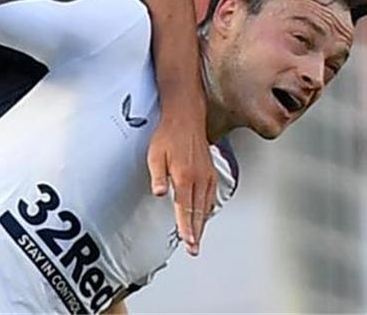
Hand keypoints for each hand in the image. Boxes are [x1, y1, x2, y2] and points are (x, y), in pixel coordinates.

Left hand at [147, 112, 216, 255]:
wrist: (185, 118)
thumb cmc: (168, 135)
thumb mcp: (155, 155)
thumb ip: (158, 176)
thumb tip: (158, 194)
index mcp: (184, 176)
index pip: (185, 209)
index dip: (187, 228)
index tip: (188, 242)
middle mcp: (199, 178)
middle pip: (198, 212)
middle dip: (196, 233)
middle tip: (193, 249)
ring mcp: (207, 175)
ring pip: (206, 206)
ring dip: (202, 224)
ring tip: (197, 238)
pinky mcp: (211, 172)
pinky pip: (211, 196)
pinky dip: (208, 209)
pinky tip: (205, 215)